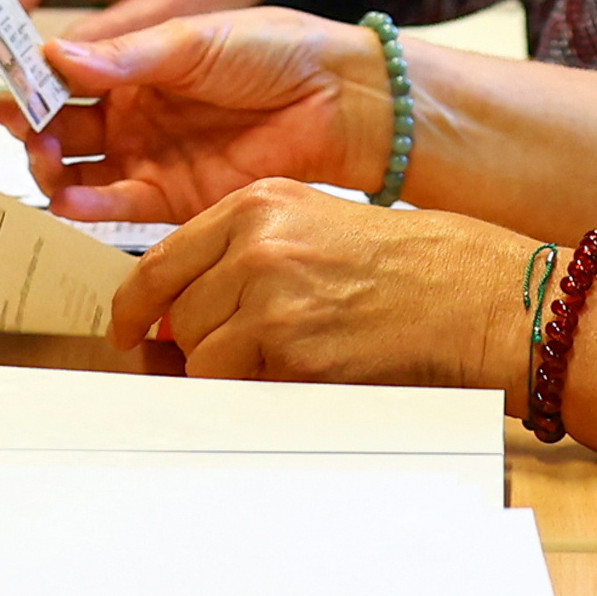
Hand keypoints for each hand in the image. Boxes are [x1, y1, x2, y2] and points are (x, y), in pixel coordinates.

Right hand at [8, 8, 387, 221]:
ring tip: (41, 160)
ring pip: (79, 172)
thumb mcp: (194, 39)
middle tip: (17, 121)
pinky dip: (87, 205)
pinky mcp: (172, 199)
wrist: (337, 98)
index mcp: (135, 67)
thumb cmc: (276, 51)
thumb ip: (126, 55)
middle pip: (61, 128)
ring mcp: (150, 157)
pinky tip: (70, 197)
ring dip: (51, 168)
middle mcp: (135, 115)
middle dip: (32, 126)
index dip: (34, 79)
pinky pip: (117, 207)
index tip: (8, 77)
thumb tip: (56, 54)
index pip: (66, 76)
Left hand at [110, 187, 540, 391]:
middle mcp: (257, 239)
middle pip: (174, 313)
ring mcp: (270, 290)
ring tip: (275, 366)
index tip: (126, 329)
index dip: (133, 305)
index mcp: (259, 202)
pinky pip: (232, 384)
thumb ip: (245, 256)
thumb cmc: (405, 268)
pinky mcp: (289, 342)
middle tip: (221, 361)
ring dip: (222, 373)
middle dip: (189, 346)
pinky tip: (296, 376)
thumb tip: (175, 314)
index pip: (161, 258)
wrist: (470, 294)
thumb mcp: (314, 229)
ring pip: (197, 353)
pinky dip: (251, 393)